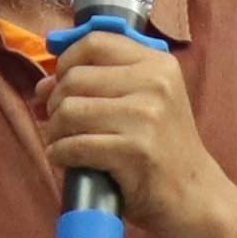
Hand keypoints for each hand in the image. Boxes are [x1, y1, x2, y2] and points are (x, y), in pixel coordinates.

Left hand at [42, 29, 236, 237]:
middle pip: (75, 78)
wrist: (194, 195)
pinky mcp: (133, 152)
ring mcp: (145, 117)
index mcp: (158, 64)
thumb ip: (101, 83)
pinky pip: (74, 145)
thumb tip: (43, 84)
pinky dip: (60, 154)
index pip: (95, 42)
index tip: (60, 82)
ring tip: (61, 141)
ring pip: (69, 111)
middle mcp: (154, 83)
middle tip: (59, 122)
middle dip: (55, 102)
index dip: (65, 61)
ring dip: (54, 130)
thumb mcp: (146, 101)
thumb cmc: (163, 148)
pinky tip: (65, 159)